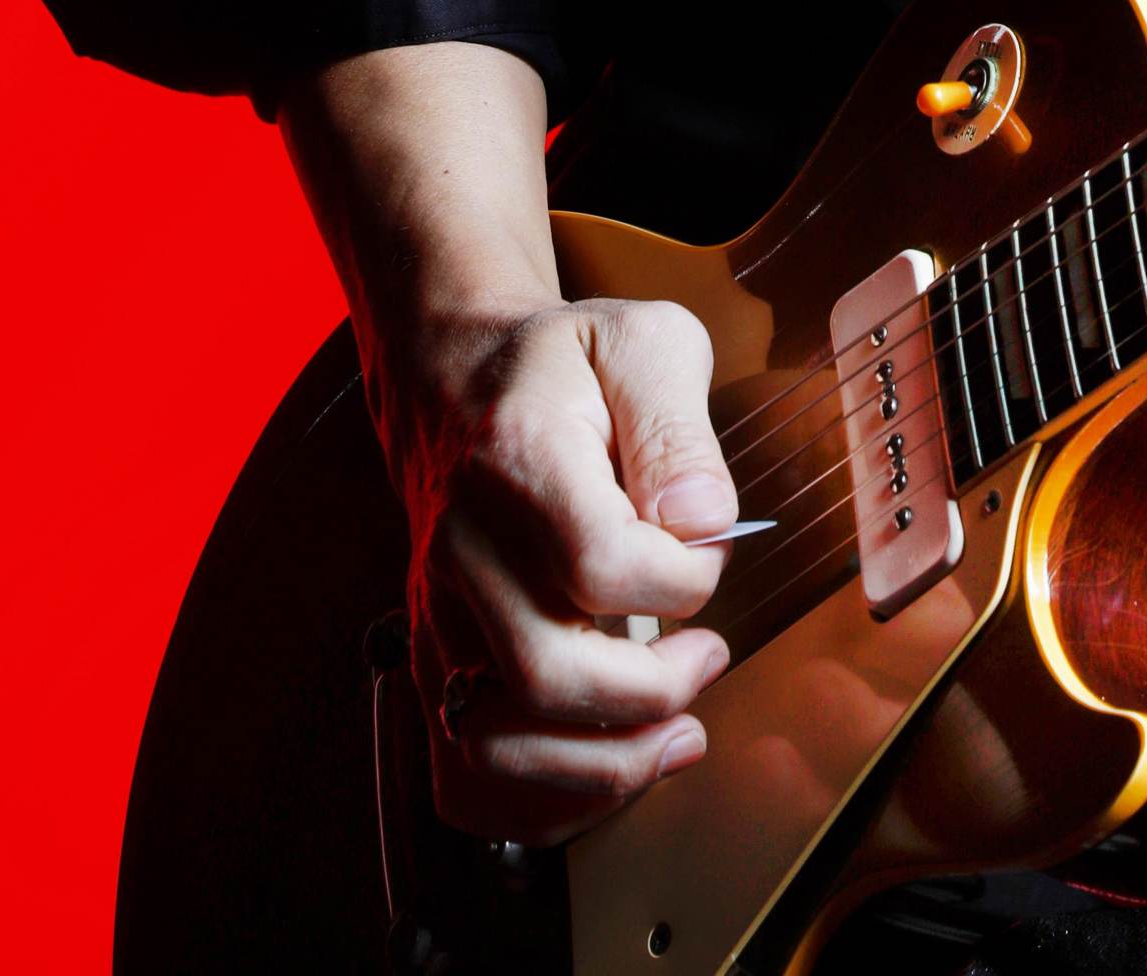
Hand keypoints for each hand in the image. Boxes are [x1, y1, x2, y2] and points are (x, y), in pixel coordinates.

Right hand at [393, 290, 738, 843]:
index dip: (680, 581)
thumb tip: (704, 525)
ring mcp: (440, 615)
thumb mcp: (644, 344)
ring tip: (676, 738)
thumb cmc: (562, 367)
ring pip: (495, 747)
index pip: (599, 561)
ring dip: (601, 769)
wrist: (458, 381)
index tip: (708, 558)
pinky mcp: (436, 661)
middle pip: (545, 673)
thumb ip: (680, 430)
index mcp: (516, 459)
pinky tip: (610, 770)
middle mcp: (462, 548)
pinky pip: (466, 774)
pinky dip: (541, 802)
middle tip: (710, 660)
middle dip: (651, 695)